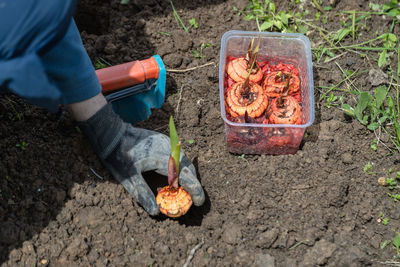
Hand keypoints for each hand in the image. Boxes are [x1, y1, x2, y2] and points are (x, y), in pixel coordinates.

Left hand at [77, 103, 204, 215]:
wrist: (112, 133)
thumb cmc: (118, 157)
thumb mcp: (128, 179)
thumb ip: (143, 194)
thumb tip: (155, 212)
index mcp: (162, 159)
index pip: (186, 176)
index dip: (195, 190)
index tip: (199, 202)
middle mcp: (169, 149)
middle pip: (189, 168)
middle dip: (193, 184)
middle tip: (192, 199)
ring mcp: (167, 143)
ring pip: (184, 161)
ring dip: (187, 175)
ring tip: (185, 189)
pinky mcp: (163, 140)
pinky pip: (178, 155)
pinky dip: (181, 167)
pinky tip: (175, 175)